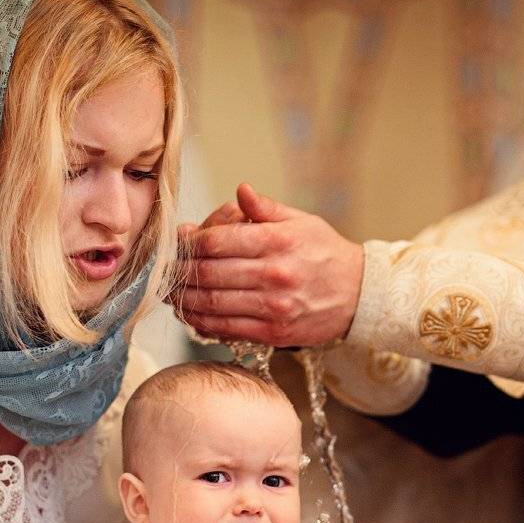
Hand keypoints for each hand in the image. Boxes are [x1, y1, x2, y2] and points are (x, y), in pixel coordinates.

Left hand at [175, 183, 363, 346]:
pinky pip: (227, 328)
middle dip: (180, 271)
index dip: (189, 243)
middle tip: (164, 270)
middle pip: (209, 273)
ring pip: (213, 303)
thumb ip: (266, 209)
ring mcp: (273, 306)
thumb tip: (240, 191)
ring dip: (185, 299)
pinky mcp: (273, 332)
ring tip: (171, 293)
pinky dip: (203, 322)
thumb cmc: (325, 254)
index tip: (178, 243)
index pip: (217, 241)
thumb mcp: (302, 221)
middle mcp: (274, 274)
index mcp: (277, 241)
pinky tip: (190, 314)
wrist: (359, 295)